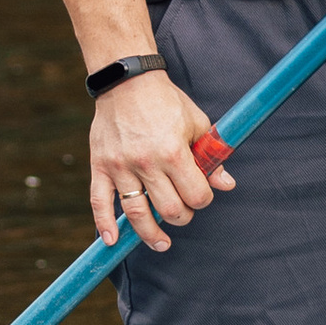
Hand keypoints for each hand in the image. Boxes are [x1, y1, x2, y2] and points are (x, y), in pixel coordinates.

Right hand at [90, 69, 234, 253]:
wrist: (128, 81)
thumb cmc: (166, 102)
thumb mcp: (196, 123)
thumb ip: (210, 157)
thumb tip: (226, 184)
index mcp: (174, 152)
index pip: (196, 195)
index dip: (203, 200)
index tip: (201, 195)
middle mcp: (147, 163)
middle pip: (169, 209)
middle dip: (182, 216)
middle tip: (182, 212)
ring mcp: (121, 166)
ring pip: (137, 213)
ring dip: (151, 234)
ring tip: (161, 243)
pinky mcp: (101, 166)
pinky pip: (99, 201)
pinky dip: (104, 224)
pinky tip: (112, 241)